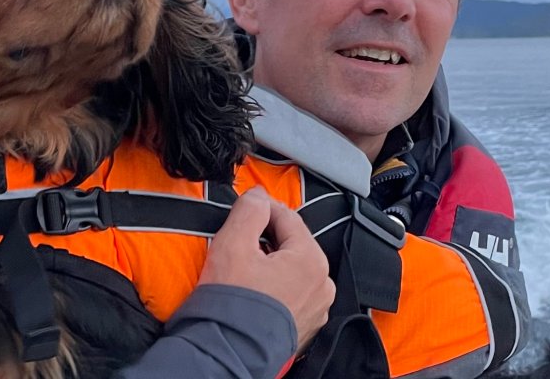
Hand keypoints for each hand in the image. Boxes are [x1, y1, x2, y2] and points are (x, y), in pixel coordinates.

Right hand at [198, 187, 334, 352]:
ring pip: (291, 270)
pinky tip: (251, 290)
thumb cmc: (232, 306)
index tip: (244, 207)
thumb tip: (257, 197)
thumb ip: (249, 210)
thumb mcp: (233, 243)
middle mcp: (321, 286)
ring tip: (242, 268)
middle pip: (292, 245)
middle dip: (265, 238)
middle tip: (238, 240)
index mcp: (312, 261)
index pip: (287, 218)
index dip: (261, 208)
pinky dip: (273, 287)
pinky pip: (290, 294)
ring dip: (269, 263)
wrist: (227, 352)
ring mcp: (315, 309)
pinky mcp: (303, 327)